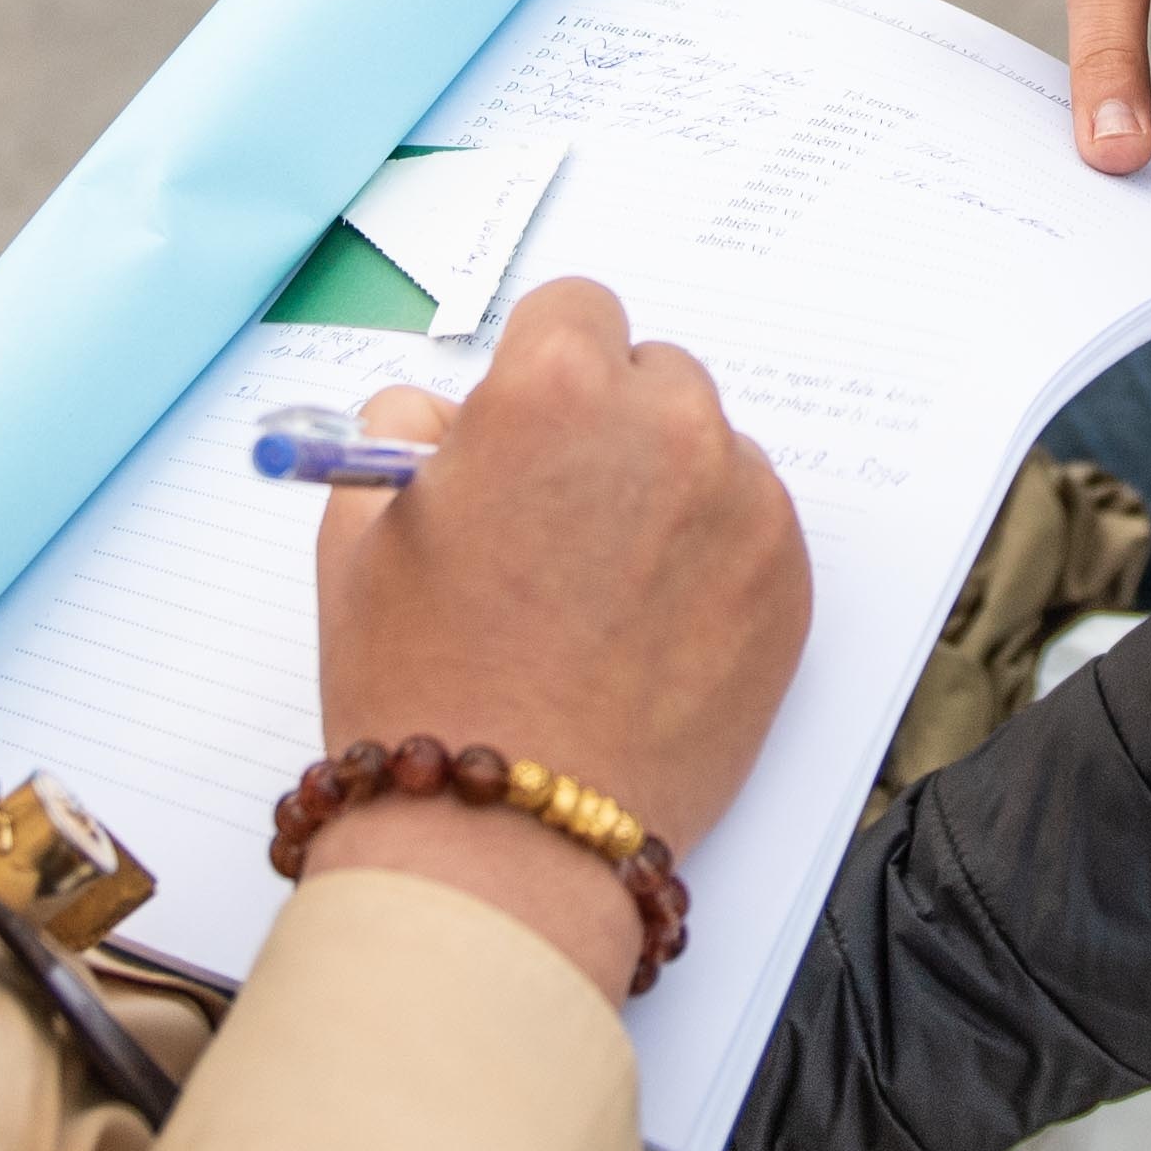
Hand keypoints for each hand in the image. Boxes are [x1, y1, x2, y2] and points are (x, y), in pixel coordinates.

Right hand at [308, 282, 811, 998]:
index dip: (541, 371)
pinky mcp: (790, 583)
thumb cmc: (418, 684)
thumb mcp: (360, 535)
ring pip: (710, 454)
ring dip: (667, 491)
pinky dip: (712, 559)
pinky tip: (650, 630)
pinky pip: (752, 528)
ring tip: (604, 592)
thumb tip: (441, 414)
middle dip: (610, 427)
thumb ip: (404, 437)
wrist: (506, 839)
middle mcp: (667, 426)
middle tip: (560, 519)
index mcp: (556, 389)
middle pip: (653, 377)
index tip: (528, 428)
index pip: (576, 311)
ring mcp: (742, 505)